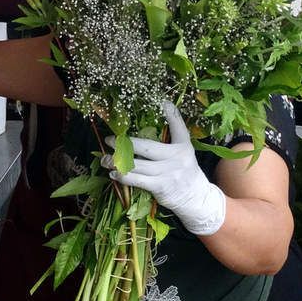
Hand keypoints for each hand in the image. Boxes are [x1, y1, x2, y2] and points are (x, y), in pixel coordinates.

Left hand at [105, 102, 226, 235]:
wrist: (196, 198)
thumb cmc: (184, 172)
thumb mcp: (184, 152)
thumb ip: (173, 137)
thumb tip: (159, 115)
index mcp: (183, 146)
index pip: (178, 128)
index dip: (172, 114)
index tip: (163, 101)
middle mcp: (177, 158)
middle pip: (146, 147)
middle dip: (125, 144)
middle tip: (109, 140)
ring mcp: (168, 173)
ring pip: (137, 165)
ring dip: (117, 162)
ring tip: (105, 159)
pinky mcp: (161, 187)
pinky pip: (137, 179)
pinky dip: (122, 176)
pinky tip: (114, 173)